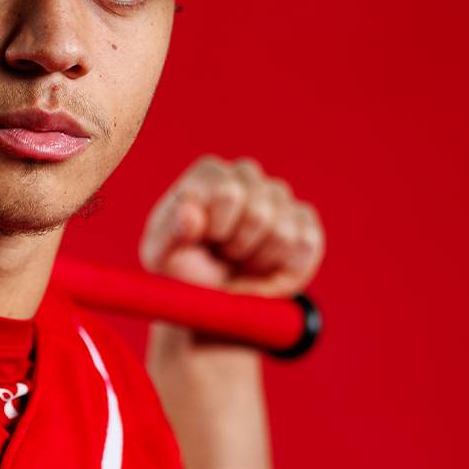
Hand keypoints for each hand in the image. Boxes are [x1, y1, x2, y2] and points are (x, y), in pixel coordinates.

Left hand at [138, 155, 323, 297]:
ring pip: (282, 232)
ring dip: (258, 258)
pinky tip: (264, 263)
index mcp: (209, 174)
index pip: (228, 193)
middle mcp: (246, 176)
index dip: (216, 228)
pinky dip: (283, 265)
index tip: (203, 239)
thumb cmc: (183, 268)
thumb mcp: (161, 256)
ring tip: (240, 258)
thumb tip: (190, 213)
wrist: (214, 294)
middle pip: (258, 213)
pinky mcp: (304, 220)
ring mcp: (278, 195)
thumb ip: (169, 233)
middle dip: (237, 246)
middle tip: (222, 252)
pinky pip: (306, 244)